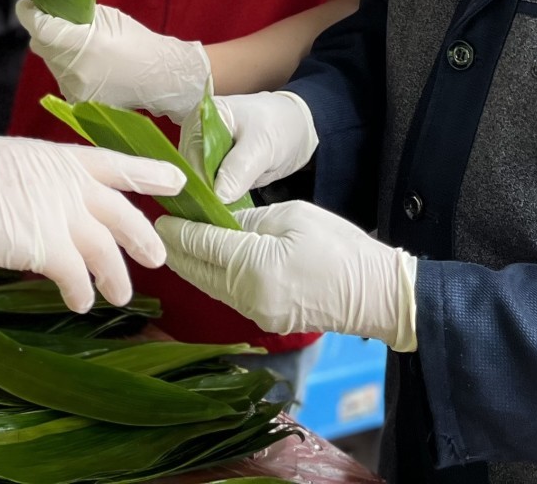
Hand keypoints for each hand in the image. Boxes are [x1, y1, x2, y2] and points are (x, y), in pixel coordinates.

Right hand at [0, 132, 184, 312]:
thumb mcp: (10, 165)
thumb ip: (39, 184)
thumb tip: (41, 205)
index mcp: (60, 157)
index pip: (117, 163)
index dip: (149, 173)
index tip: (176, 181)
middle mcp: (70, 184)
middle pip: (123, 213)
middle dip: (143, 237)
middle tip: (159, 256)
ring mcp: (61, 215)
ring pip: (106, 250)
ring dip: (116, 276)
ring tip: (120, 295)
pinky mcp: (46, 248)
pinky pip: (77, 277)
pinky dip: (83, 292)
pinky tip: (82, 301)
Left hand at [18, 1, 211, 118]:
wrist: (158, 77)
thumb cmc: (136, 40)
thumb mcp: (106, 18)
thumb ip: (76, 15)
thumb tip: (51, 10)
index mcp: (83, 43)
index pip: (41, 28)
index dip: (29, 14)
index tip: (27, 5)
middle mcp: (74, 69)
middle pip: (40, 45)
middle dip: (43, 31)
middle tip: (54, 20)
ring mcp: (74, 88)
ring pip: (49, 62)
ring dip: (55, 50)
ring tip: (76, 44)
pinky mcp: (77, 101)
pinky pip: (60, 77)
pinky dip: (65, 67)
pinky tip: (84, 63)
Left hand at [157, 201, 418, 350]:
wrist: (376, 294)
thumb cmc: (340, 247)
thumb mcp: (293, 216)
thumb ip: (250, 219)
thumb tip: (221, 220)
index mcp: (254, 265)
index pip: (201, 244)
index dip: (178, 230)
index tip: (160, 216)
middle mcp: (247, 295)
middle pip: (197, 270)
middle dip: (177, 249)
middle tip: (162, 227)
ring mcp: (255, 312)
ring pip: (209, 285)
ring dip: (192, 264)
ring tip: (179, 242)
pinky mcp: (265, 320)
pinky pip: (228, 295)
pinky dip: (212, 277)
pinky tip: (208, 261)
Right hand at [177, 90, 317, 202]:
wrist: (298, 127)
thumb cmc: (280, 126)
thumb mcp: (262, 146)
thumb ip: (239, 168)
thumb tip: (218, 195)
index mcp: (202, 118)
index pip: (190, 158)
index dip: (200, 184)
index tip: (211, 208)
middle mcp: (197, 134)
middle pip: (189, 171)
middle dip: (203, 194)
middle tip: (217, 217)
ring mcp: (204, 151)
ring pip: (198, 182)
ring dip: (210, 199)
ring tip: (222, 216)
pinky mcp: (215, 166)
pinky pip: (210, 186)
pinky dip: (217, 199)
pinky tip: (225, 210)